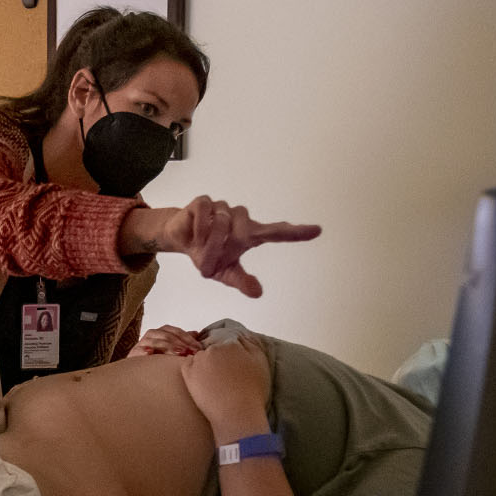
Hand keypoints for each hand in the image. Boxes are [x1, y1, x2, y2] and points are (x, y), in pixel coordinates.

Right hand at [128, 324, 204, 356]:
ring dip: (167, 346)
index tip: (197, 348)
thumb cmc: (157, 358)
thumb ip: (182, 341)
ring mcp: (142, 343)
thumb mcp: (172, 349)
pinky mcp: (133, 354)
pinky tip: (150, 353)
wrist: (138, 369)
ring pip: (155, 341)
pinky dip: (143, 350)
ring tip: (178, 353)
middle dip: (179, 343)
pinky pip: (137, 350)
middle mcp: (152, 335)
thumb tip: (196, 334)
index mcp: (162, 332)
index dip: (187, 339)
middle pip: (166, 335)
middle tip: (189, 352)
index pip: (176, 331)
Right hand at [159, 197, 320, 297]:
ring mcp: (223, 207)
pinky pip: (206, 215)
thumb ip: (241, 281)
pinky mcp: (204, 202)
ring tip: (199, 253)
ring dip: (208, 245)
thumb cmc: (207, 254)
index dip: (296, 233)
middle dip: (223, 251)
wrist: (179, 238)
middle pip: (243, 231)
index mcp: (250, 235)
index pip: (278, 232)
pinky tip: (194, 237)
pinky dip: (199, 230)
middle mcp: (240, 218)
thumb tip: (258, 293)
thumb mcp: (224, 274)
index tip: (317, 231)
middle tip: (209, 266)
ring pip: (222, 224)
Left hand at [179, 338, 272, 433]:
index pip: (228, 344)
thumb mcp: (260, 362)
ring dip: (205, 365)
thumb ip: (250, 345)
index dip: (230, 357)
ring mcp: (199, 360)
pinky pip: (188, 365)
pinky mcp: (188, 373)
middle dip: (218, 359)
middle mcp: (214, 349)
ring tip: (214, 383)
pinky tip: (203, 383)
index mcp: (232, 344)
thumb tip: (239, 338)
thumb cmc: (252, 391)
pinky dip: (193, 371)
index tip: (232, 369)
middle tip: (224, 378)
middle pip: (213, 349)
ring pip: (201, 357)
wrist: (237, 414)